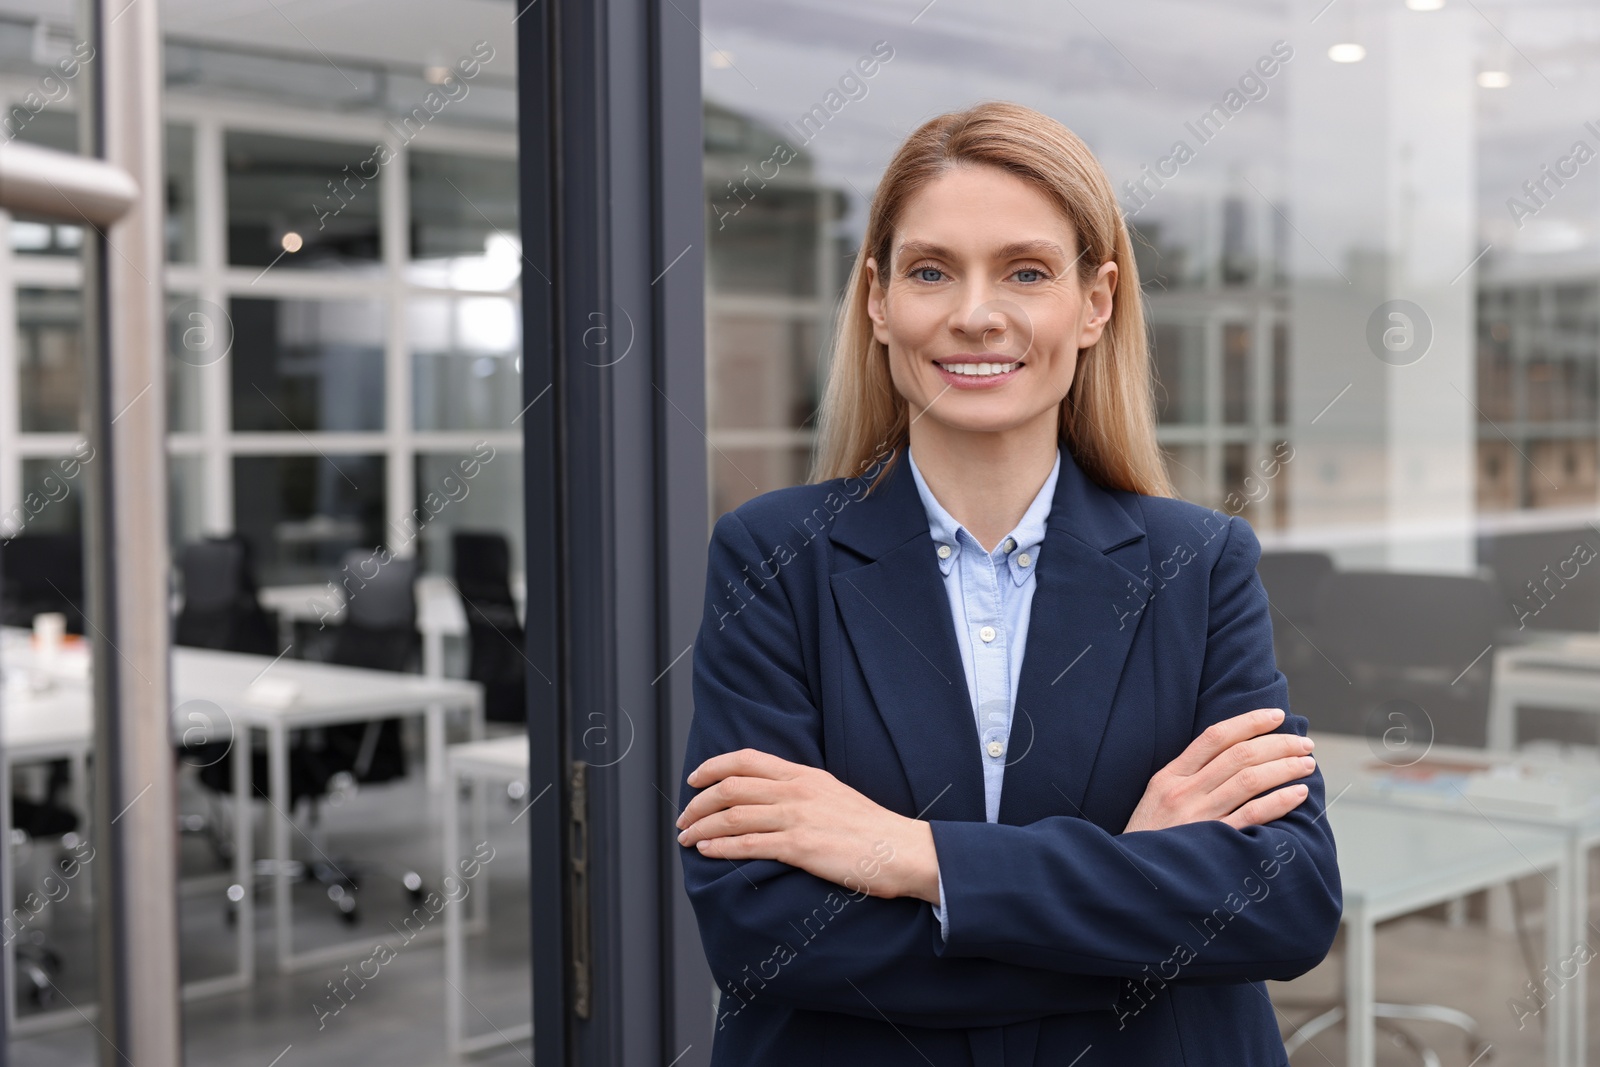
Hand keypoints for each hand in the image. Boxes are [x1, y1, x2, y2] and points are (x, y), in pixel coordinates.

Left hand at [676, 748, 940, 904]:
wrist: (904, 850)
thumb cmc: (871, 829)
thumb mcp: (834, 795)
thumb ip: (802, 791)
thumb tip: (771, 798)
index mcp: (804, 775)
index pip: (746, 760)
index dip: (712, 767)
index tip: (694, 780)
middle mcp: (797, 790)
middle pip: (731, 787)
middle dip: (698, 802)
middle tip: (684, 817)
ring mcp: (797, 817)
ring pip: (733, 815)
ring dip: (702, 826)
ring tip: (687, 837)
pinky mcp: (800, 847)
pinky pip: (748, 843)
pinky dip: (720, 847)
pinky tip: (706, 851)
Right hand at [1122, 707, 1314, 832]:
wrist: (1134, 877)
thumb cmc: (1151, 837)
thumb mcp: (1158, 797)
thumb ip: (1188, 776)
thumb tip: (1235, 754)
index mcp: (1170, 776)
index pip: (1215, 737)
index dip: (1249, 722)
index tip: (1276, 716)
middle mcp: (1184, 791)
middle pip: (1239, 755)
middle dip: (1278, 744)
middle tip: (1303, 743)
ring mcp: (1199, 816)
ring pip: (1249, 780)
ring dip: (1284, 768)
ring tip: (1306, 764)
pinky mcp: (1213, 842)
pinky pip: (1252, 815)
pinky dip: (1279, 801)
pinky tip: (1298, 793)